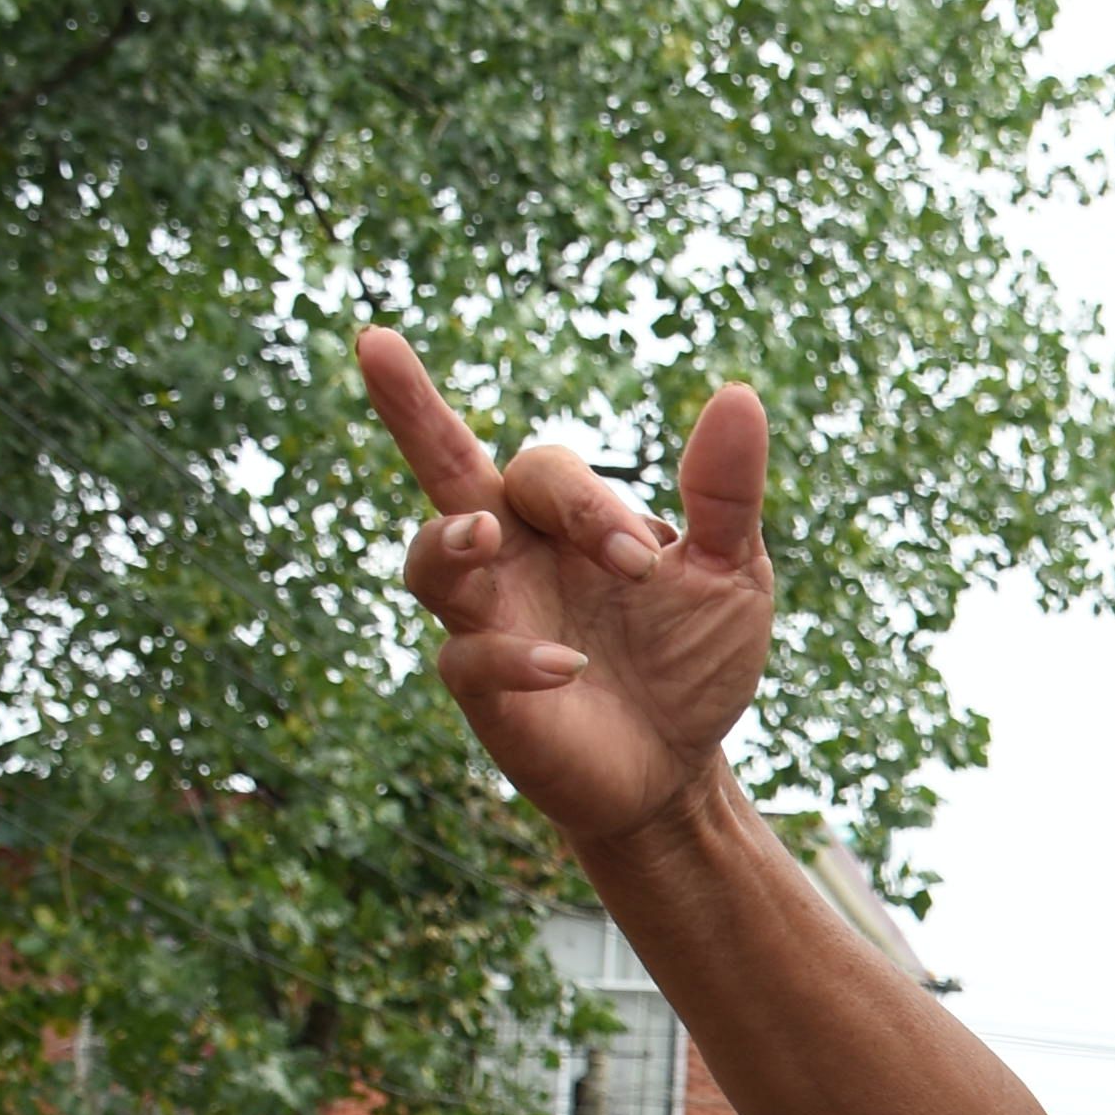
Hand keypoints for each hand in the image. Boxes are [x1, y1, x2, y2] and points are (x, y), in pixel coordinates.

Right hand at [359, 329, 776, 853]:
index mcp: (560, 521)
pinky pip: (468, 661)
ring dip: (445, 542)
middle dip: (408, 407)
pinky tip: (565, 664)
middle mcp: (510, 557)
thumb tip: (738, 392)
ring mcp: (488, 619)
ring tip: (480, 533)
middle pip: (442, 469)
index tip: (645, 562)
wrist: (683, 768)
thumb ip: (724, 493)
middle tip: (376, 346)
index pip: (544, 473)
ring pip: (429, 563)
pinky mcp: (487, 693)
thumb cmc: (693, 659)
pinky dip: (509, 656)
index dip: (587, 503)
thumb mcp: (730, 571)